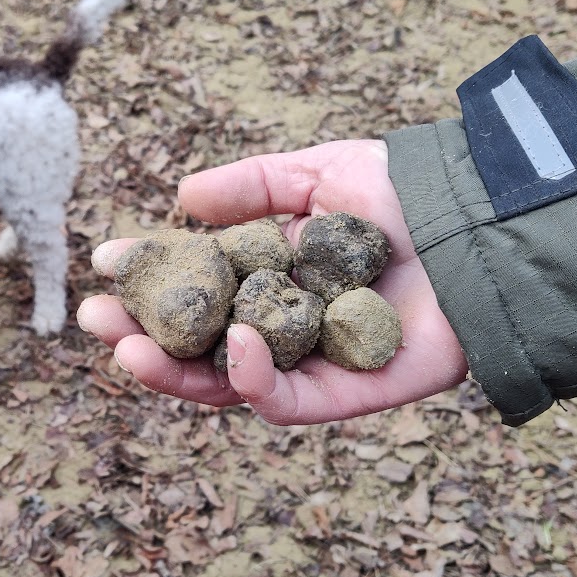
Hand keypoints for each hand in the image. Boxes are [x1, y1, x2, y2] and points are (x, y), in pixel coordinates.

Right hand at [76, 139, 468, 423]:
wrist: (480, 225)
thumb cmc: (406, 195)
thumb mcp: (317, 173)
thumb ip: (253, 186)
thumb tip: (182, 199)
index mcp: (270, 280)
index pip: (194, 291)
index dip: (148, 281)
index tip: (105, 264)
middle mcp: (282, 328)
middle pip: (196, 348)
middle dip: (139, 336)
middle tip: (96, 319)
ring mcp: (309, 366)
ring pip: (223, 386)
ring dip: (171, 373)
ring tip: (127, 346)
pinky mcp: (344, 396)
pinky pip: (282, 402)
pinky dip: (249, 380)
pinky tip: (230, 343)